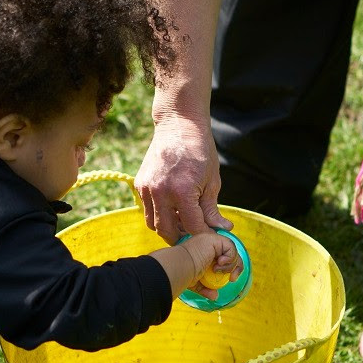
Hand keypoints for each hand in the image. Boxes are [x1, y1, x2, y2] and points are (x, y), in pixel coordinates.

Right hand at [135, 114, 231, 243]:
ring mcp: (146, 188)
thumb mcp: (212, 181)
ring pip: (152, 223)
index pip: (192, 226)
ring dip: (167, 228)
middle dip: (181, 238)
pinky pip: (147, 209)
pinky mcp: (140, 184)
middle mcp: (160, 192)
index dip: (203, 235)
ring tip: (182, 223)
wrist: (178, 125)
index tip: (211, 237)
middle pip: (167, 231)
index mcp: (182, 192)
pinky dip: (159, 214)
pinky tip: (173, 208)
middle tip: (193, 237)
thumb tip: (223, 228)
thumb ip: (212, 208)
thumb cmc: (200, 150)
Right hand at [180, 231, 242, 299]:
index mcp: (204, 252)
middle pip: (231, 252)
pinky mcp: (214, 239)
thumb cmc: (182, 275)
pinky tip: (220, 263)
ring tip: (219, 270)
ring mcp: (211, 240)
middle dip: (236, 266)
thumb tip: (214, 296)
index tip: (230, 279)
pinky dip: (229, 258)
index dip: (230, 267)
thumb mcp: (196, 282)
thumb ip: (206, 287)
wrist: (179, 268)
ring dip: (230, 264)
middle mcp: (208, 244)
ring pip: (232, 251)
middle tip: (232, 278)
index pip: (223, 256)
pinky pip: (230, 247)